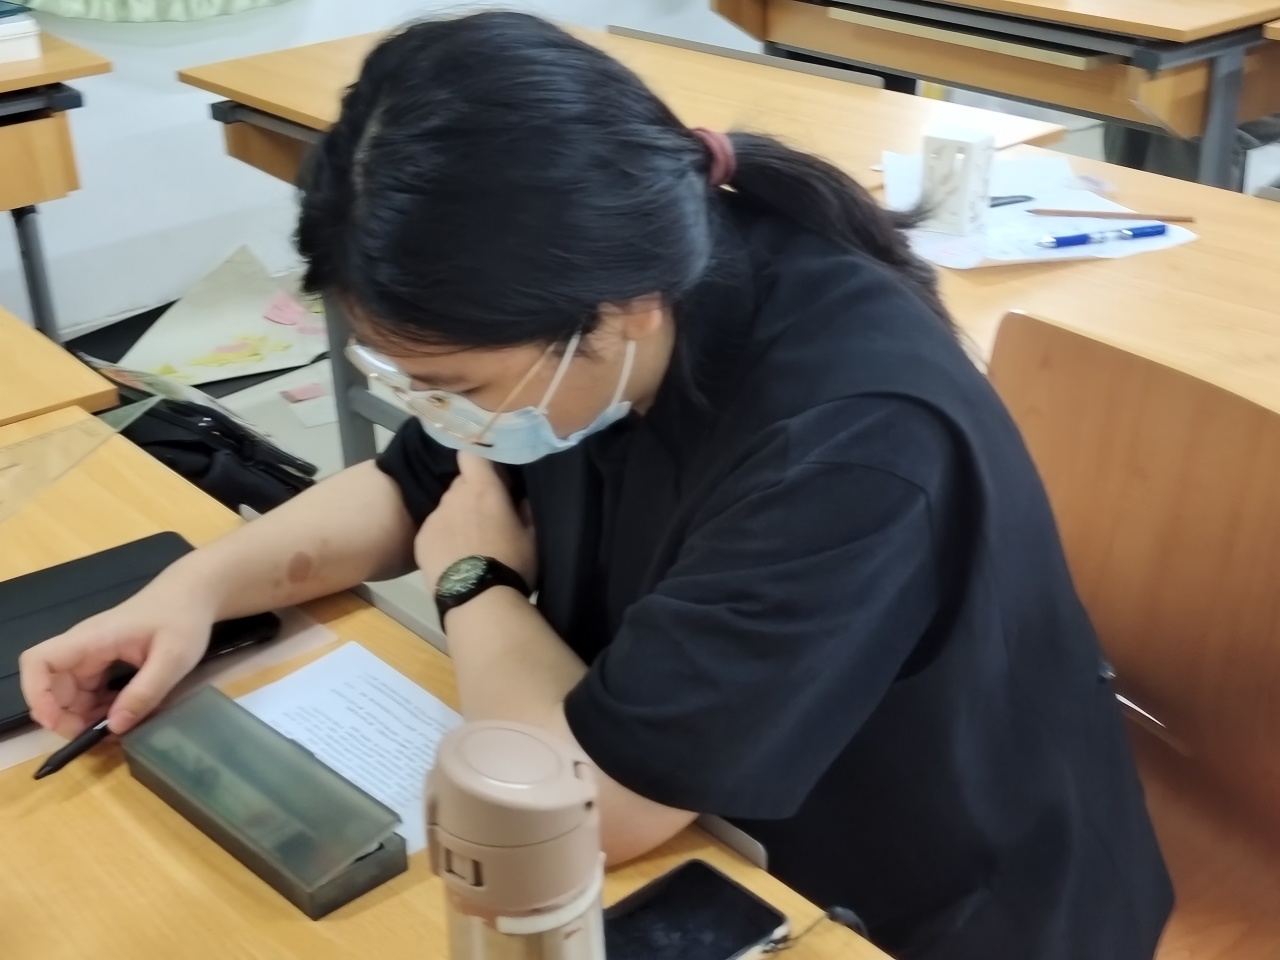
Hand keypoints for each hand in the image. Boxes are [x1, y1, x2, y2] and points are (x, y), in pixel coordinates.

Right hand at [19, 585, 216, 737]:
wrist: (193, 593)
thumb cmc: (184, 619)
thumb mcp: (173, 658)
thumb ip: (144, 692)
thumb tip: (115, 727)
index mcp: (92, 639)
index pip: (38, 662)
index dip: (37, 695)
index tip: (56, 723)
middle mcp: (84, 646)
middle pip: (52, 686)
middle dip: (66, 716)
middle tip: (99, 737)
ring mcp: (92, 653)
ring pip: (70, 691)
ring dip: (84, 715)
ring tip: (118, 729)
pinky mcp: (104, 659)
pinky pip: (88, 689)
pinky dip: (99, 707)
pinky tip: (124, 715)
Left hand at [415, 453, 536, 591]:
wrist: (478, 601)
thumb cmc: (512, 564)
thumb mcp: (532, 536)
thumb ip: (525, 508)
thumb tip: (519, 495)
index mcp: (483, 489)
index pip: (472, 453)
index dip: (480, 459)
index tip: (492, 474)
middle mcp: (454, 496)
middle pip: (461, 483)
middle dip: (472, 494)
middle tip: (486, 517)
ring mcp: (434, 518)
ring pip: (447, 507)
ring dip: (457, 516)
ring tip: (468, 544)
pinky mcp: (420, 539)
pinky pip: (434, 528)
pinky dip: (443, 536)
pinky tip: (453, 557)